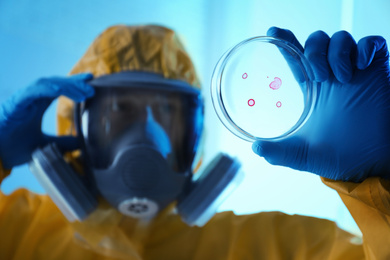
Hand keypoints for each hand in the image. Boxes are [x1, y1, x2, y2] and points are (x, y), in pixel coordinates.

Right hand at [0, 73, 94, 168]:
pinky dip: (47, 88)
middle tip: (91, 85)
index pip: (60, 88)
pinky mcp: (14, 104)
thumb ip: (62, 142)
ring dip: (66, 85)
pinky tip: (60, 90)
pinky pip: (32, 92)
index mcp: (38, 105)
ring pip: (47, 84)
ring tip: (82, 91)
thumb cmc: (13, 147)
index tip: (91, 81)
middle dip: (74, 82)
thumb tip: (81, 143)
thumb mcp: (45, 145)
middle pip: (56, 83)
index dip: (75, 84)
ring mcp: (23, 100)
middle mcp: (31, 99)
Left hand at [252, 27, 389, 181]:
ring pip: (341, 38)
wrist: (370, 164)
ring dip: (337, 53)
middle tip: (320, 77)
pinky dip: (364, 49)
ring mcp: (356, 72)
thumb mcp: (302, 155)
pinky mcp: (377, 71)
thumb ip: (279, 153)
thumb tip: (255, 148)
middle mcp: (332, 77)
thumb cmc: (338, 157)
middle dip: (314, 52)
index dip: (285, 42)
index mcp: (313, 90)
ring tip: (340, 78)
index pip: (296, 57)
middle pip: (317, 41)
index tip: (272, 32)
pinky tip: (360, 67)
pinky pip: (372, 43)